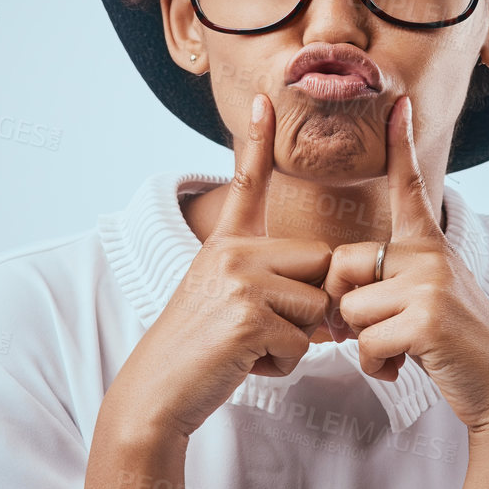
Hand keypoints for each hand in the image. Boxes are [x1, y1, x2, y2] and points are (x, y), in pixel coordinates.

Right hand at [103, 93, 332, 442]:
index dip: (257, 141)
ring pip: (316, 307)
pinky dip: (283, 365)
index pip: (246, 184)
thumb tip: (331, 304)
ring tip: (249, 348)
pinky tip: (244, 363)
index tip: (263, 98)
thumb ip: (274, 289)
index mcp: (226, 243)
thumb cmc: (201, 351)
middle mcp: (232, 252)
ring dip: (295, 342)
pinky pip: (302, 344)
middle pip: (318, 262)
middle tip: (267, 329)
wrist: (157, 390)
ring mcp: (239, 281)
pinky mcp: (247, 315)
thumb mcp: (230, 302)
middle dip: (311, 305)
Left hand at [326, 96, 488, 438]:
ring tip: (400, 351)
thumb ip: (390, 283)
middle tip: (379, 331)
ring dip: (364, 343)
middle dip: (346, 306)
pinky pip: (366, 341)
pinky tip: (402, 368)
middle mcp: (430, 256)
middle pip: (345, 265)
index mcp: (430, 246)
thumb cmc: (454, 346)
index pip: (410, 188)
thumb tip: (338, 292)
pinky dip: (376, 365)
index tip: (398, 104)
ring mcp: (431, 285)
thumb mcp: (427, 300)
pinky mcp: (428, 319)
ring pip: (351, 309)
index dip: (401, 145)